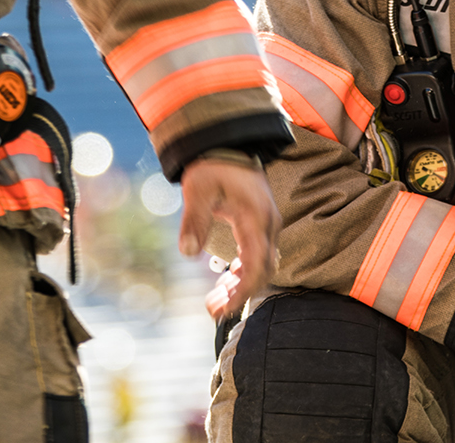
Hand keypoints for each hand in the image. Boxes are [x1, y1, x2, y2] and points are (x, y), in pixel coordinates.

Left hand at [179, 157, 281, 320]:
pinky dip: (243, 273)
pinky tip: (225, 282)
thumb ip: (194, 220)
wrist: (229, 145)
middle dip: (240, 294)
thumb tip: (187, 252)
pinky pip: (257, 256)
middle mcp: (268, 225)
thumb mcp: (198, 189)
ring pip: (261, 266)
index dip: (242, 291)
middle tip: (213, 310)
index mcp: (256, 219)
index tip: (224, 309)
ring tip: (214, 301)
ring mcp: (267, 226)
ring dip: (240, 286)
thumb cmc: (214, 165)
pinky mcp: (260, 226)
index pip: (257, 265)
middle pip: (263, 271)